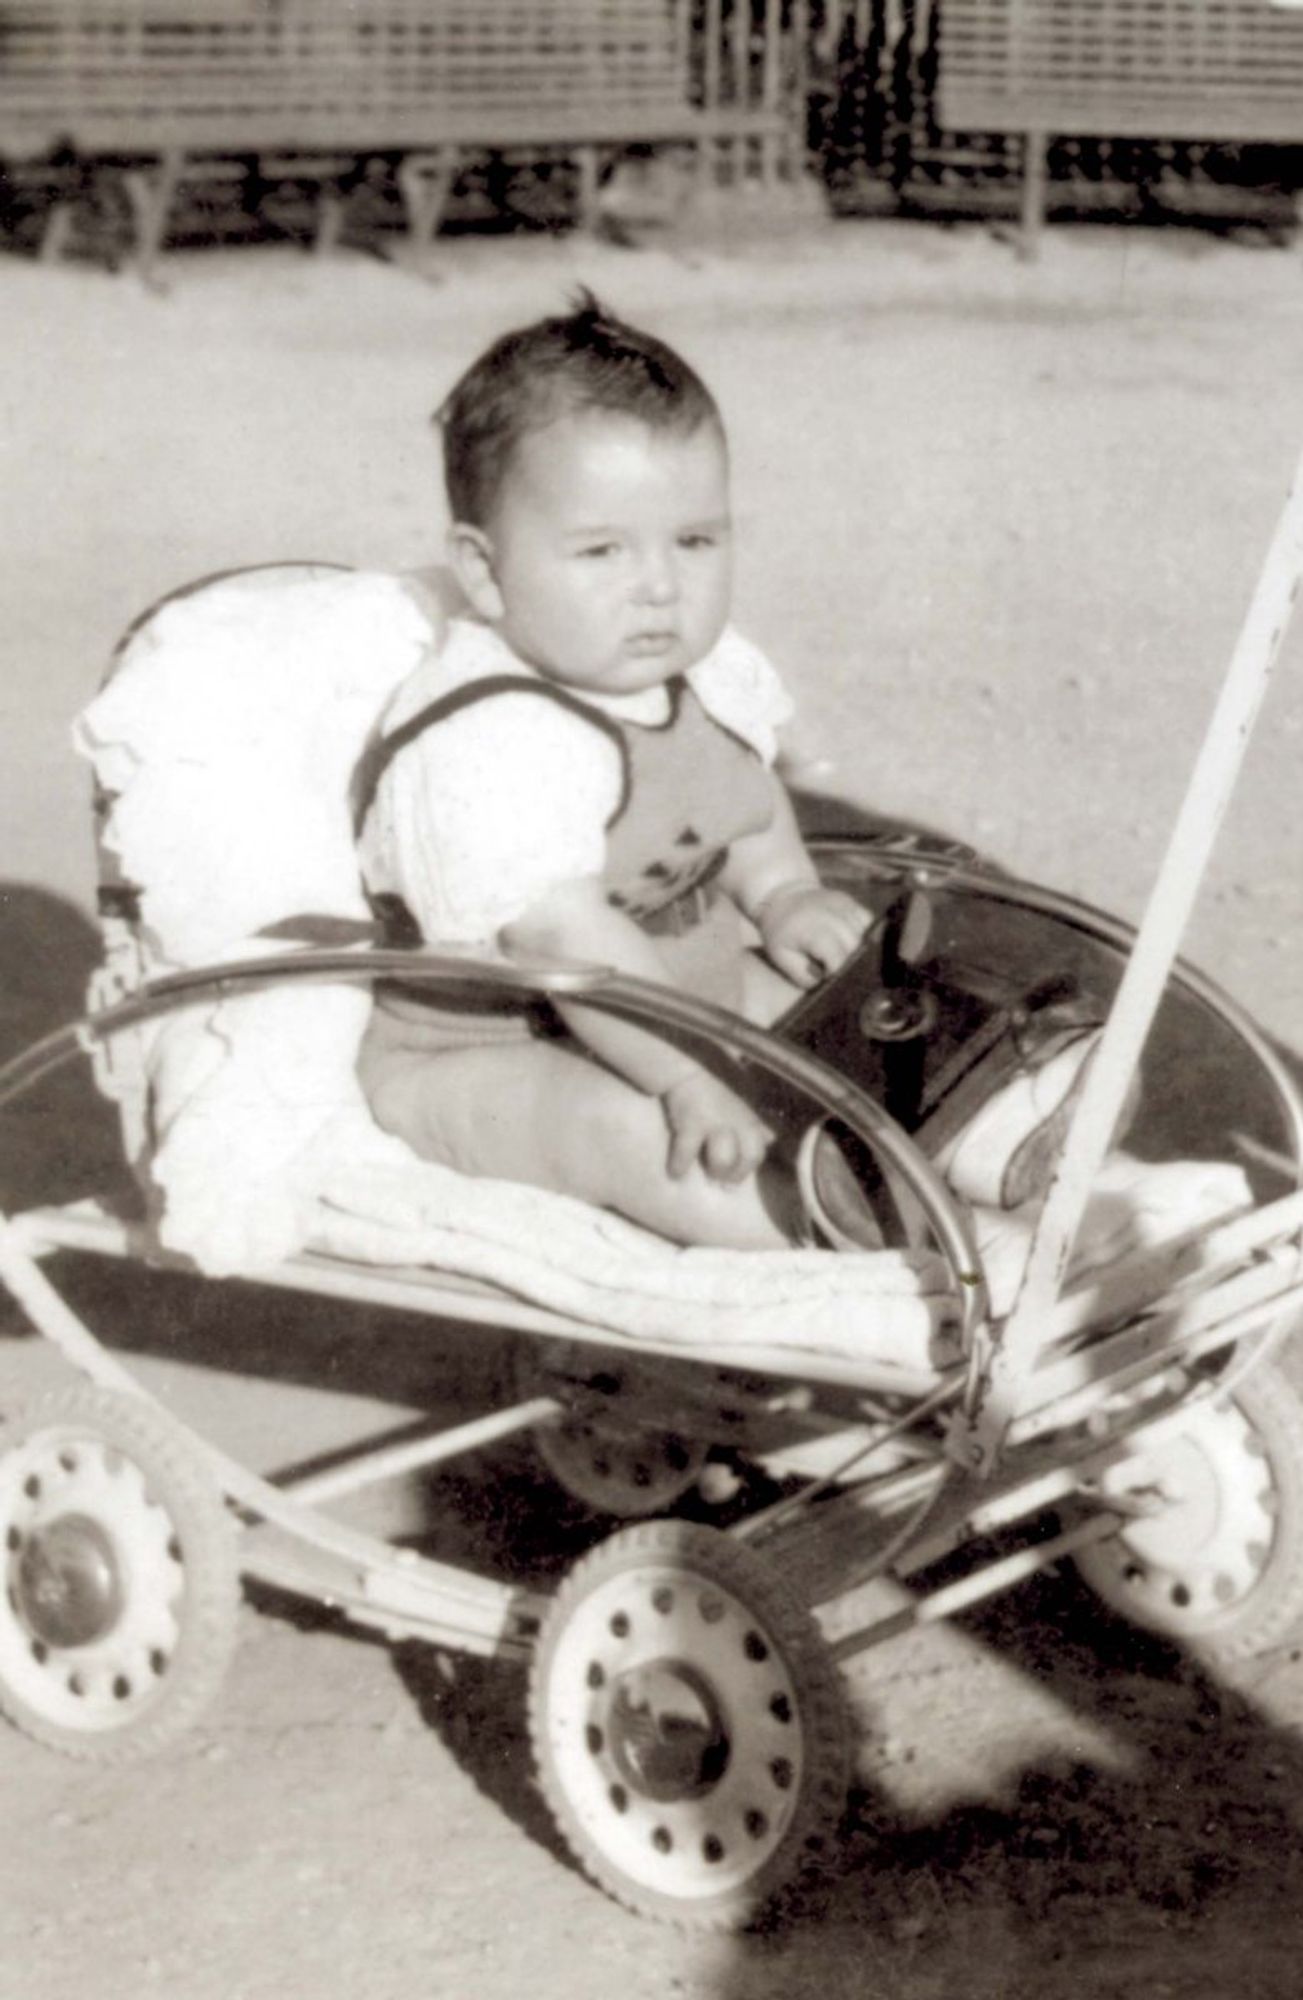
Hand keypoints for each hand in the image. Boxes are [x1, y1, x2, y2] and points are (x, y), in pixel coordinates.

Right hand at [660, 1069, 774, 1183]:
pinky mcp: (690, 1122)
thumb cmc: (716, 1082)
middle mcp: (738, 1119)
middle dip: (738, 1173)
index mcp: (750, 1116)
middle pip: (750, 1156)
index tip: (738, 1173)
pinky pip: (686, 1151)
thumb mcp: (744, 1097)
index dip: (750, 1164)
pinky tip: (675, 1173)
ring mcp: (714, 1121)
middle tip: (723, 1183)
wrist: (687, 1065)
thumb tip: (770, 1137)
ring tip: (705, 1177)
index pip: (761, 1147)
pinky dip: (679, 1165)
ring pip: (724, 1157)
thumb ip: (756, 1119)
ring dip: (716, 1169)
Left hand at [756, 882, 870, 987]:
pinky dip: (864, 934)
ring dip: (858, 950)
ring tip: (843, 956)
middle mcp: (831, 914)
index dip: (836, 972)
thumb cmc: (780, 934)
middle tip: (837, 970)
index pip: (838, 958)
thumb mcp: (782, 958)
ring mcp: (843, 905)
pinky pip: (868, 922)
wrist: (782, 899)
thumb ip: (803, 975)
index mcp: (811, 929)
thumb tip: (827, 983)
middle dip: (849, 963)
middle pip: (855, 948)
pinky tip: (850, 941)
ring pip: (865, 935)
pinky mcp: (851, 902)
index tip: (828, 977)